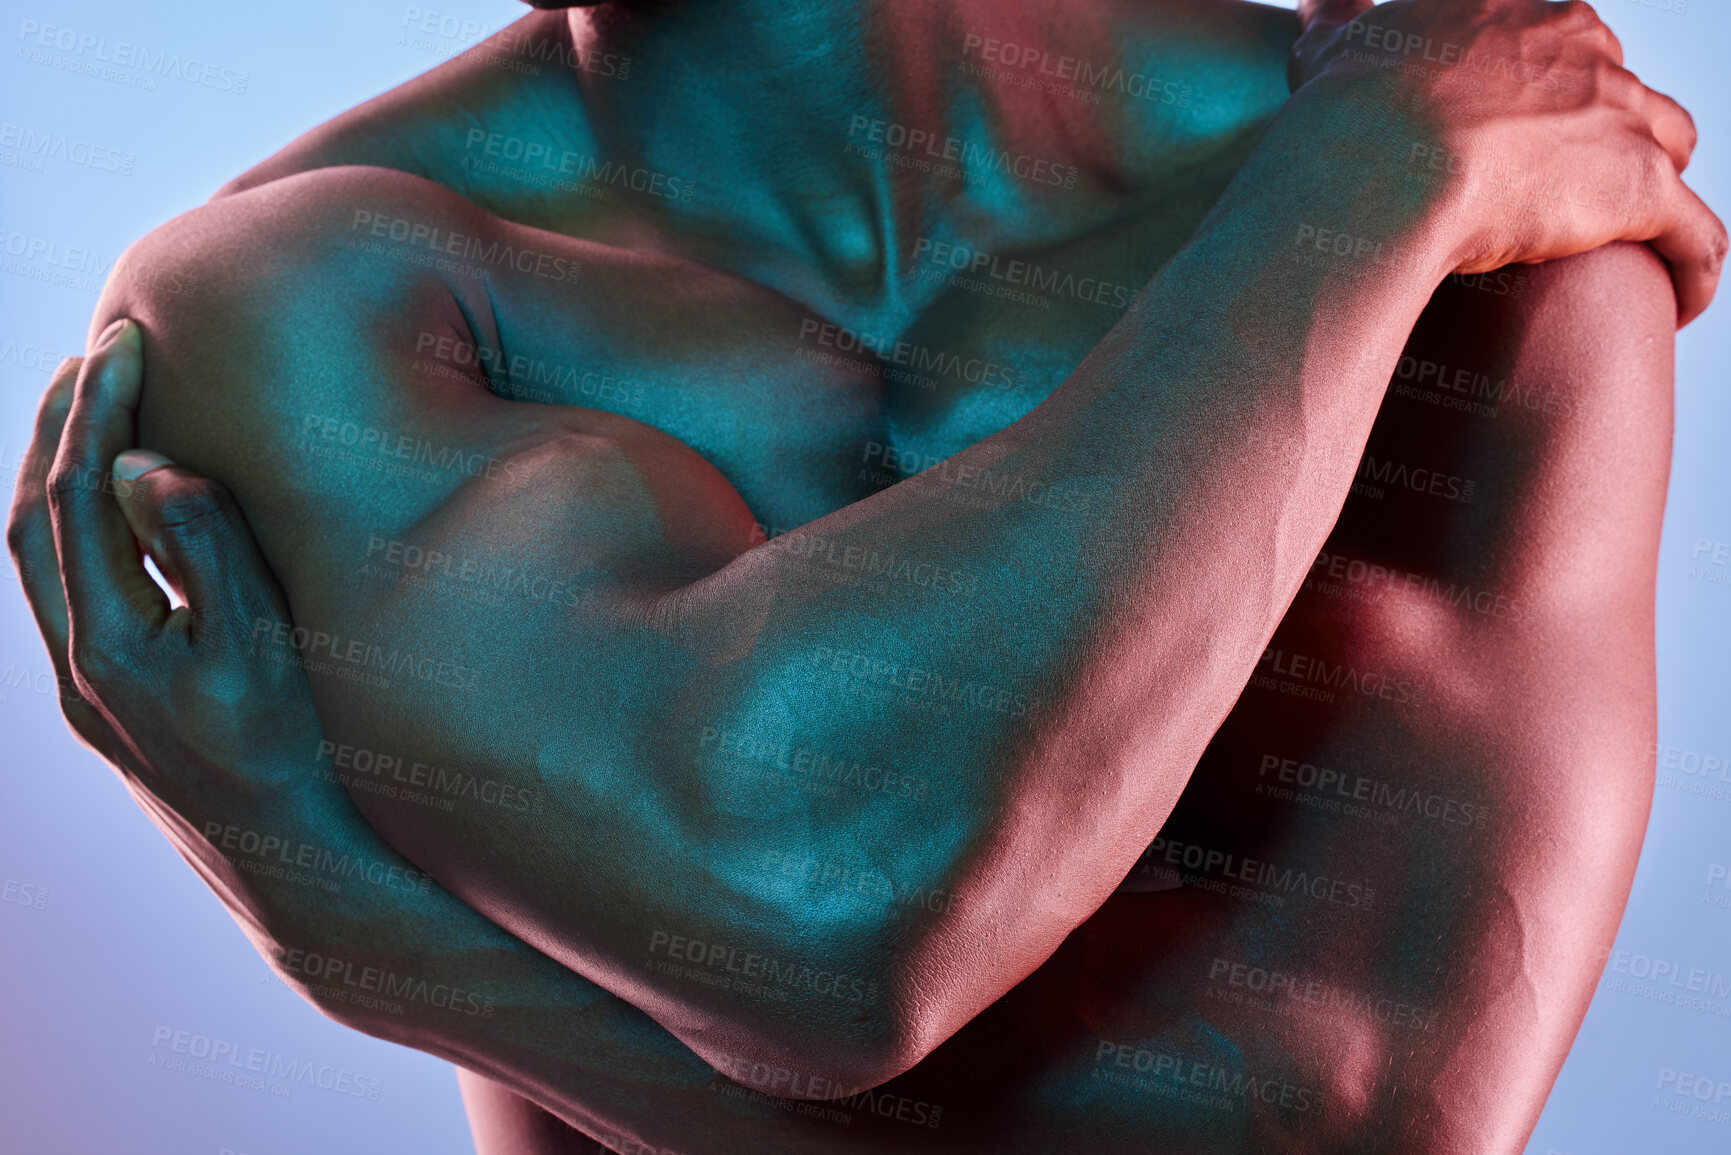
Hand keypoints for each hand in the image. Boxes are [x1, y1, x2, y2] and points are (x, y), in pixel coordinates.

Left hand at [6, 319, 483, 1040]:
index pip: (78, 498)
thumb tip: (144, 467)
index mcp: (110, 646)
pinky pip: (74, 589)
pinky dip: (83, 524)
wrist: (297, 872)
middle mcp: (81, 666)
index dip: (98, 410)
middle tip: (100, 350)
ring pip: (45, 557)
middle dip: (61, 425)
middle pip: (34, 519)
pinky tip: (126, 506)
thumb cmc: (298, 763)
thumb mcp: (264, 654)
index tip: (126, 339)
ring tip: (101, 407)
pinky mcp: (118, 699)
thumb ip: (206, 554)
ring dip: (63, 471)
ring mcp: (93, 688)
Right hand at [1288, 0, 1724, 323]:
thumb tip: (1319, 6)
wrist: (1378, 165)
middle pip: (1621, 87)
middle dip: (1605, 130)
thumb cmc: (1350, 113)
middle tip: (1564, 189)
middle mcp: (1585, 54)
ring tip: (1630, 239)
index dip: (1546, 90)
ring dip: (1654, 185)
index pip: (1560, 44)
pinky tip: (1682, 303)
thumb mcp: (1337, 52)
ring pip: (1669, 145)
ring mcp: (1619, 119)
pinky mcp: (1639, 190)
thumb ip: (1337, 24)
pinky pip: (1693, 235)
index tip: (1519, 134)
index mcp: (1520, 19)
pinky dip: (1692, 268)